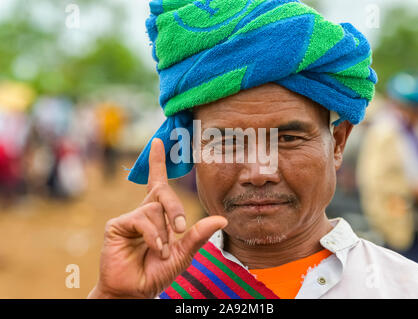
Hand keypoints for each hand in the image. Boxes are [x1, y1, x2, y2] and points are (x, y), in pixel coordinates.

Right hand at [88, 138, 227, 298]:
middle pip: (162, 192)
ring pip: (155, 208)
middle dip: (175, 208)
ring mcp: (129, 218)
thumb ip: (198, 235)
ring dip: (164, 233)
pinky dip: (154, 236)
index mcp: (157, 216)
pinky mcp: (117, 225)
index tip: (158, 142)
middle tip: (181, 228)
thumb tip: (223, 219)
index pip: (157, 183)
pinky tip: (154, 249)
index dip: (157, 163)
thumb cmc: (157, 272)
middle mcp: (143, 212)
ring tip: (160, 251)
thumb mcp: (183, 253)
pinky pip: (143, 219)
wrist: (136, 290)